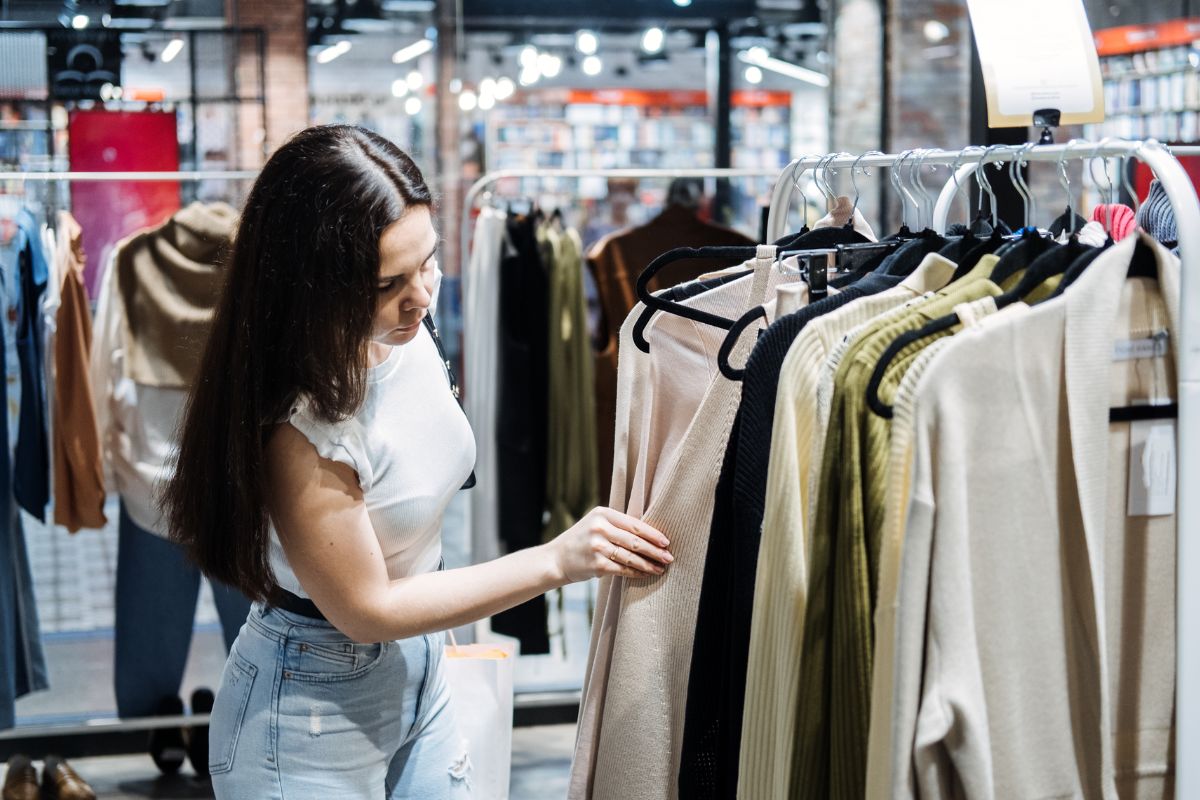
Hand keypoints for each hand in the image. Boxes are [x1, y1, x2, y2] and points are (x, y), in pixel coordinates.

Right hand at [549, 507, 672, 583]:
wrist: (556, 559)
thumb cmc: (581, 541)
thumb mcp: (596, 524)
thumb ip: (618, 526)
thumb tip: (651, 535)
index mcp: (603, 513)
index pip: (635, 524)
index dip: (653, 534)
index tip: (666, 542)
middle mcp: (600, 528)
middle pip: (635, 541)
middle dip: (655, 551)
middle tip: (669, 557)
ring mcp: (598, 546)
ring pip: (631, 557)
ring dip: (649, 564)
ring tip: (661, 568)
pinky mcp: (597, 564)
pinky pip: (623, 569)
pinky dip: (636, 572)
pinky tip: (645, 574)